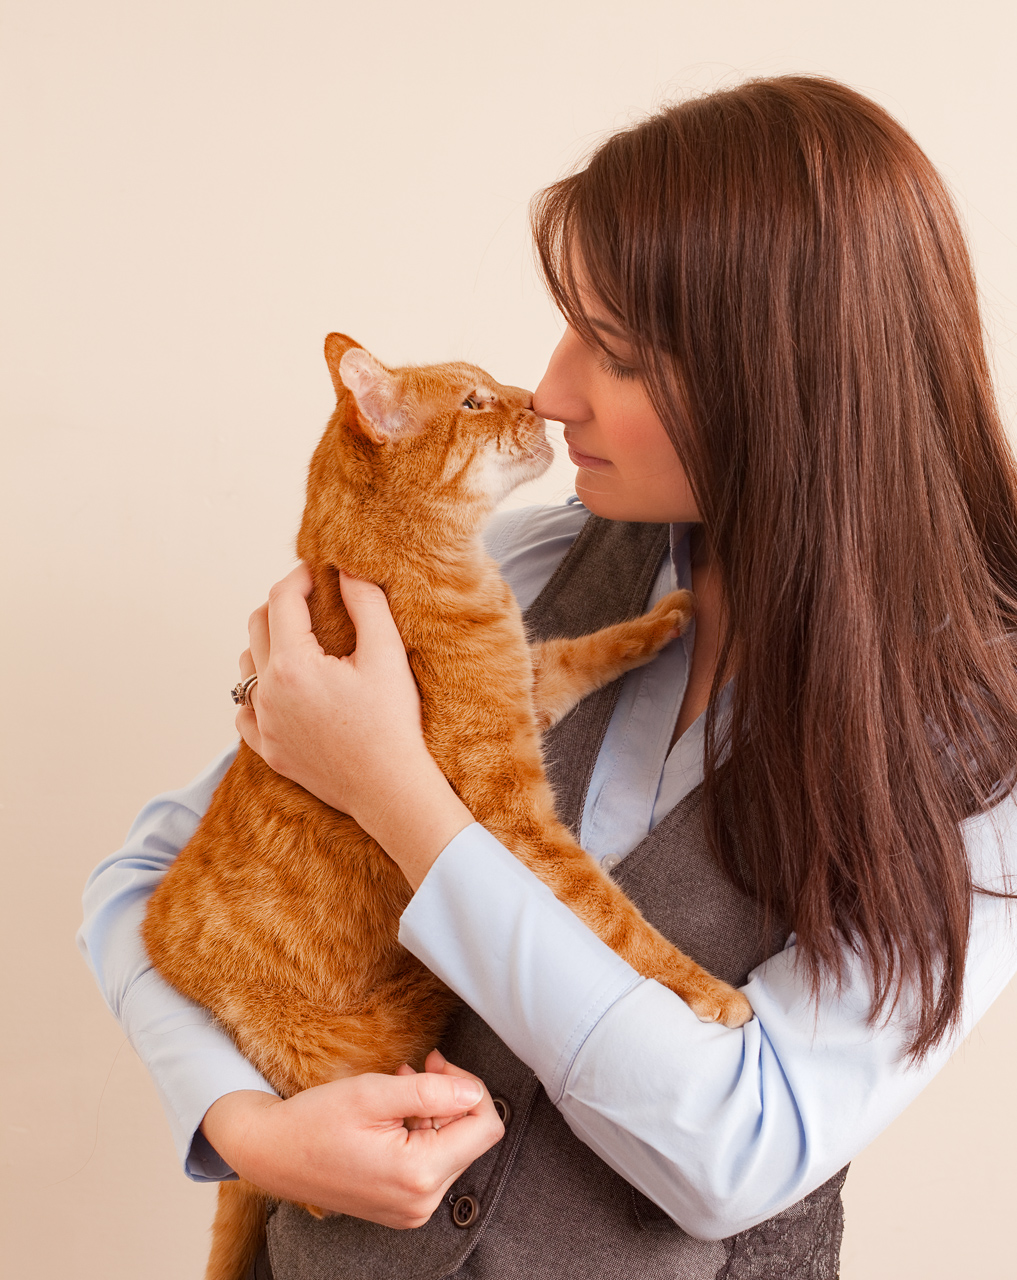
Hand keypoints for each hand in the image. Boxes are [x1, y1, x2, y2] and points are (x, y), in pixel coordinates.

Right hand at [200, 1053, 503, 1227]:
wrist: (270, 1154)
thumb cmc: (314, 1122)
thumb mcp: (373, 1093)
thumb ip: (430, 1093)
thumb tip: (473, 1093)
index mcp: (418, 1174)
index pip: (485, 1127)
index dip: (470, 1088)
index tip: (439, 1066)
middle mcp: (421, 1201)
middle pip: (470, 1138)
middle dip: (450, 1097)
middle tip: (418, 1067)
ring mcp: (411, 1209)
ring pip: (452, 1148)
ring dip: (433, 1111)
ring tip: (398, 1086)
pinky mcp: (401, 1206)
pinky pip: (430, 1163)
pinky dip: (420, 1131)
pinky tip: (393, 1112)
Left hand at [235, 564, 472, 886]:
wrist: (388, 789)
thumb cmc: (392, 723)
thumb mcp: (387, 655)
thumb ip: (366, 604)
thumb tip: (347, 570)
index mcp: (293, 664)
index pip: (281, 600)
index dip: (298, 576)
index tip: (317, 571)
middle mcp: (267, 692)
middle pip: (257, 626)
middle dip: (281, 605)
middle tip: (311, 600)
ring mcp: (264, 724)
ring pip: (245, 667)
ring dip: (266, 646)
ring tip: (300, 643)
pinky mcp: (269, 750)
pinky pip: (245, 711)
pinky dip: (258, 692)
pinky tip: (284, 690)